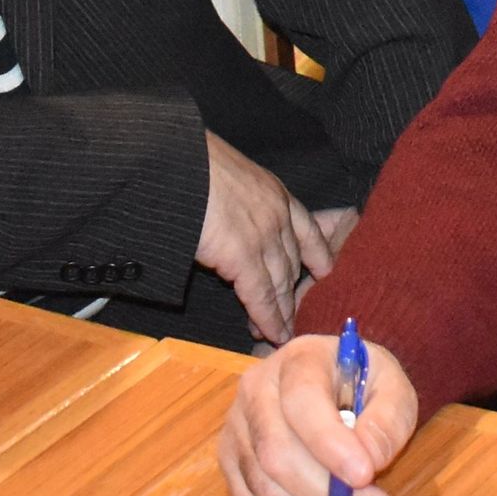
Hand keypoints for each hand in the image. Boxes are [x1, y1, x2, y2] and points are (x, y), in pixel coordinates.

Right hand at [197, 135, 337, 344]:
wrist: (171, 160)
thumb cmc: (189, 162)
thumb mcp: (226, 174)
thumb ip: (237, 200)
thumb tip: (225, 215)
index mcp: (274, 191)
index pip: (307, 227)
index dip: (318, 253)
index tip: (325, 272)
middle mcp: (277, 214)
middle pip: (293, 262)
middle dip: (292, 292)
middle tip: (292, 317)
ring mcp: (263, 235)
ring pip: (281, 283)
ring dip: (281, 312)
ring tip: (281, 335)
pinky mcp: (242, 256)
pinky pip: (261, 295)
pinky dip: (268, 319)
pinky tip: (271, 335)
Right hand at [220, 332, 419, 495]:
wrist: (336, 384)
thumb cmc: (365, 385)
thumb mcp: (393, 388)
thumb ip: (388, 420)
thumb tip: (368, 459)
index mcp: (298, 359)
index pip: (302, 401)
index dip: (330, 443)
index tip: (365, 474)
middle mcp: (256, 390)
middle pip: (275, 452)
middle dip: (325, 493)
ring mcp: (238, 428)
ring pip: (263, 487)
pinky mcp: (232, 463)